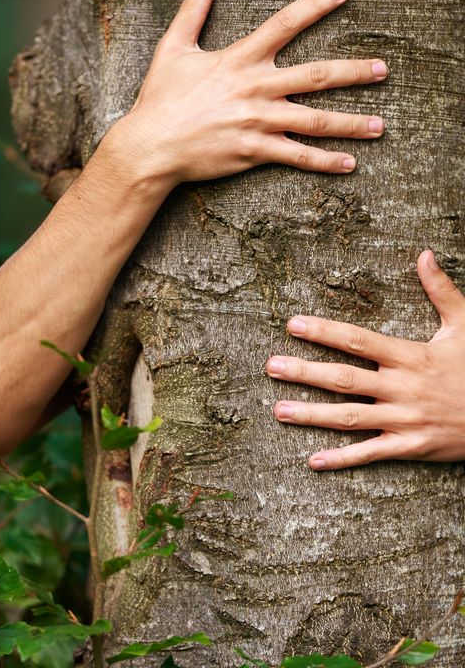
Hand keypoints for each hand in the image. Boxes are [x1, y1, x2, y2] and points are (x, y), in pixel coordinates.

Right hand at [105, 0, 386, 190]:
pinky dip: (324, 161)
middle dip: (353, 72)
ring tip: (380, 125)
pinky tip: (349, 164)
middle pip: (315, 75)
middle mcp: (255, 88)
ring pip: (314, 120)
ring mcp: (257, 121)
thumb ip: (193, 11)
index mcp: (239, 59)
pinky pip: (297, 156)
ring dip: (350, 123)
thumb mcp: (173, 48)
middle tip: (383, 70)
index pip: (284, 24)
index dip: (315, 6)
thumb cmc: (160, 98)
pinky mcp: (254, 151)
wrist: (151, 146)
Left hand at [266, 250, 464, 469]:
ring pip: (350, 418)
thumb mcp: (464, 326)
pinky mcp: (410, 447)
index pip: (358, 341)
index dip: (324, 332)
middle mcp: (402, 388)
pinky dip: (342, 459)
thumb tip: (425, 254)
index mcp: (411, 356)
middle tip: (271, 367)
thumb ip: (441, 291)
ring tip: (278, 410)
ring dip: (312, 415)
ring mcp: (405, 420)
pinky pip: (371, 453)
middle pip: (345, 379)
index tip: (293, 324)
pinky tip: (314, 461)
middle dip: (305, 372)